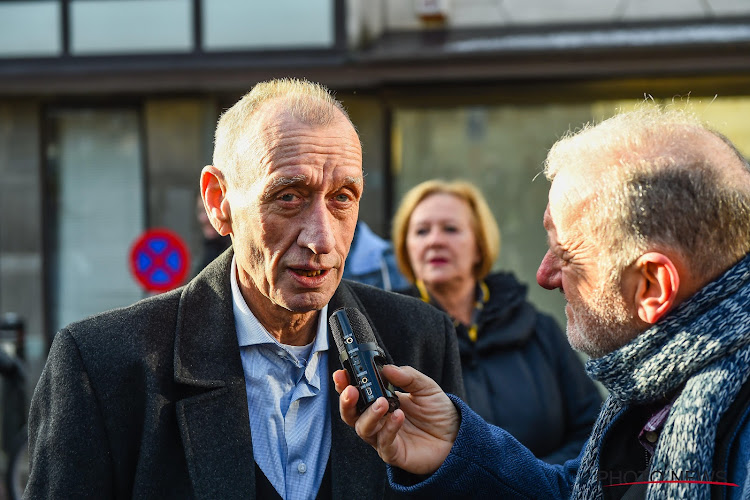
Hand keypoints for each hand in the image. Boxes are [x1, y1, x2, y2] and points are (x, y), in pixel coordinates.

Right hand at [333, 365, 458, 474]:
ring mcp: (383, 438)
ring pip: (363, 429)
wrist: (457, 435)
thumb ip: (407, 376)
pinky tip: (398, 416)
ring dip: (369, 414)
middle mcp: (377, 420)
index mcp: (380, 401)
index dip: (345, 384)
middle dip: (346, 402)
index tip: (341, 373)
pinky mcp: (394, 453)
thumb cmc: (437, 411)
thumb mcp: (425, 387)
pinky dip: (389, 429)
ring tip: (382, 402)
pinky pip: (384, 443)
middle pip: (350, 414)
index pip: (356, 394)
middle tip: (351, 390)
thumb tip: (387, 367)